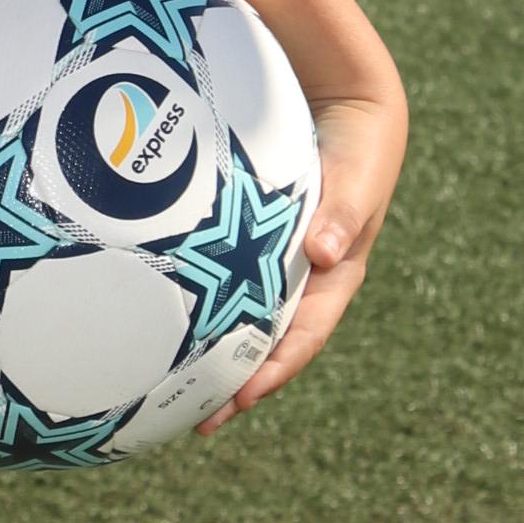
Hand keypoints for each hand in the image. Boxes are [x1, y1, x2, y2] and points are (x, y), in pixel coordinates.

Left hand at [197, 81, 405, 433]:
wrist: (350, 103)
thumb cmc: (358, 143)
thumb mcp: (356, 175)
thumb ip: (344, 210)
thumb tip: (326, 252)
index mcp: (336, 277)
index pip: (303, 338)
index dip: (274, 372)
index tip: (241, 400)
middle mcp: (307, 278)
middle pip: (270, 343)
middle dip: (239, 383)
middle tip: (201, 419)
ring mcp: (281, 261)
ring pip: (248, 318)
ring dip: (218, 352)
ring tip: (175, 387)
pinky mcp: (256, 239)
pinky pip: (230, 280)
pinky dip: (206, 305)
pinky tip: (165, 317)